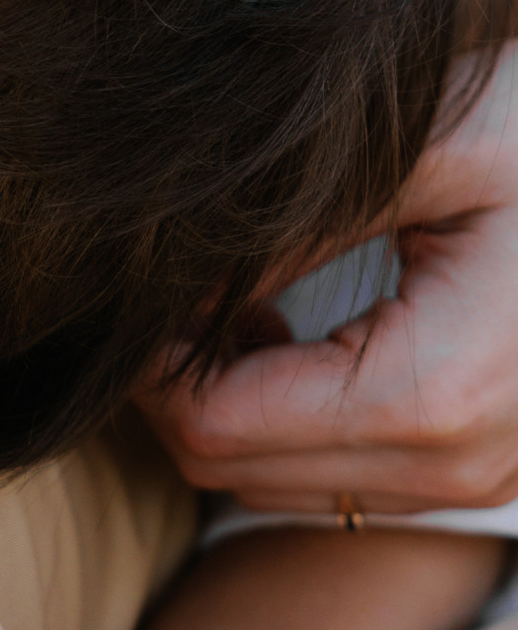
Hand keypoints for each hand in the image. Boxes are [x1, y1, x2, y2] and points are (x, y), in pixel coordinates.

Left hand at [141, 43, 517, 513]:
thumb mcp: (427, 144)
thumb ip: (294, 218)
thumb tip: (170, 271)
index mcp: (437, 394)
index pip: (216, 428)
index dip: (154, 360)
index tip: (150, 278)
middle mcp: (460, 469)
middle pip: (232, 470)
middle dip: (183, 382)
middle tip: (180, 281)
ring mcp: (477, 485)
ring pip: (277, 485)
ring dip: (234, 402)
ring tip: (238, 297)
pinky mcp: (479, 475)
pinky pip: (339, 478)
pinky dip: (290, 416)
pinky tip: (293, 330)